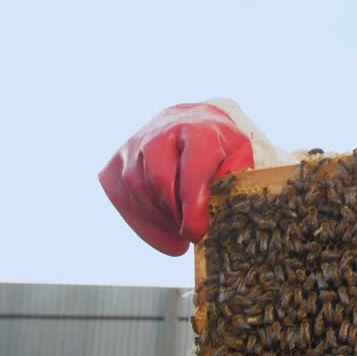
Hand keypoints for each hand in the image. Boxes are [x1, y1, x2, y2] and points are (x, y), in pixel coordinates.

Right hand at [99, 103, 253, 255]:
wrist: (191, 121)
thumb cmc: (218, 146)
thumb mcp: (238, 157)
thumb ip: (233, 184)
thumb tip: (219, 220)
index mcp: (199, 131)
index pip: (192, 171)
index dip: (193, 208)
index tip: (196, 234)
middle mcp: (163, 132)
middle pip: (159, 180)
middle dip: (175, 214)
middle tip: (189, 232)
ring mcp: (136, 144)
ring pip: (139, 189)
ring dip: (159, 217)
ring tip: (179, 226)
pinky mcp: (118, 159)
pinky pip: (123, 196)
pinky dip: (142, 219)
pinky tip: (161, 225)